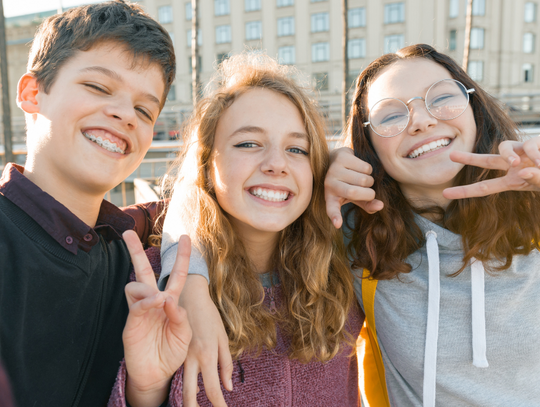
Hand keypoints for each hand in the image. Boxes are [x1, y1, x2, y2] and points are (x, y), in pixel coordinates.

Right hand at [122, 230, 191, 406]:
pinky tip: (154, 303)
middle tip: (127, 232)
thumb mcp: (185, 335)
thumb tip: (168, 298)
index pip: (175, 274)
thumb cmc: (171, 352)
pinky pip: (136, 303)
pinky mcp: (132, 321)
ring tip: (158, 301)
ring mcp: (141, 310)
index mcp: (170, 301)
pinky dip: (145, 300)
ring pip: (137, 284)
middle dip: (135, 250)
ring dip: (148, 288)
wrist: (156, 374)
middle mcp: (154, 301)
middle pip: (144, 270)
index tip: (185, 237)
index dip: (181, 256)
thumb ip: (181, 317)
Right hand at [180, 275, 231, 406]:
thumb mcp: (222, 337)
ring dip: (187, 401)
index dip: (218, 405)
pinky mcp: (173, 350)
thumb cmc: (209, 315)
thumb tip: (228, 388)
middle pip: (189, 394)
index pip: (212, 389)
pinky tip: (188, 392)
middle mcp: (191, 358)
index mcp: (207, 354)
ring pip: (180, 386)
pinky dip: (183, 385)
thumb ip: (226, 364)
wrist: (189, 294)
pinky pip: (177, 373)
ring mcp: (180, 355)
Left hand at [325, 147, 383, 227]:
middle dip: (369, 193)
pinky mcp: (341, 157)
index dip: (335, 216)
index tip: (337, 224)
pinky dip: (369, 170)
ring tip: (363, 178)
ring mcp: (334, 170)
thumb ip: (367, 204)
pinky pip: (365, 167)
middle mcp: (329, 184)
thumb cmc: (347, 182)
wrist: (336, 159)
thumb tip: (381, 206)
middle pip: (355, 192)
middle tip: (368, 190)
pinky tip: (361, 168)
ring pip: (364, 179)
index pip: (331, 209)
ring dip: (370, 180)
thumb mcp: (355, 197)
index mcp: (331, 198)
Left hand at [443, 137, 539, 198]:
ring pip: (504, 147)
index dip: (465, 191)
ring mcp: (524, 154)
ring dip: (509, 155)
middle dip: (469, 158)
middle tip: (451, 156)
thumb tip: (522, 171)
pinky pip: (530, 146)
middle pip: (487, 160)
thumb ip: (534, 180)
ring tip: (519, 164)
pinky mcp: (536, 144)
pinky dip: (535, 156)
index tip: (445, 195)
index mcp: (512, 181)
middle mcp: (514, 166)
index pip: (484, 188)